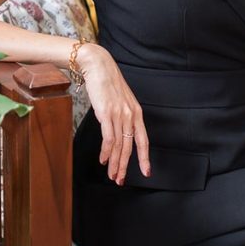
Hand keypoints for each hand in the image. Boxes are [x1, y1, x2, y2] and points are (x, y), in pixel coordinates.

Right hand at [76, 43, 150, 184]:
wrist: (98, 65)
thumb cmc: (107, 82)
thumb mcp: (120, 100)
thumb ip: (122, 115)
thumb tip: (117, 132)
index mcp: (136, 113)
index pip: (143, 140)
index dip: (144, 158)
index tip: (146, 172)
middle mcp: (130, 115)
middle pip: (130, 147)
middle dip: (125, 166)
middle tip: (121, 180)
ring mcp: (119, 114)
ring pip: (119, 146)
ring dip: (115, 163)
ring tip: (111, 175)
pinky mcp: (106, 113)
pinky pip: (108, 138)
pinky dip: (106, 152)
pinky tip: (103, 160)